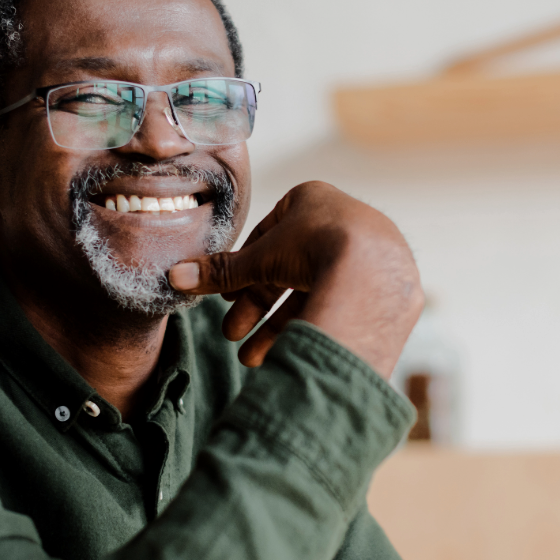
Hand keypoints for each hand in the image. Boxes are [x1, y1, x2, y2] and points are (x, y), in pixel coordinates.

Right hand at [168, 181, 422, 377]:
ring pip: (312, 294)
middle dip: (256, 307)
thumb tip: (174, 277)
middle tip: (232, 334)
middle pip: (288, 270)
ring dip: (277, 328)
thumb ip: (220, 272)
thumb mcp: (259, 259)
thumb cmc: (314, 247)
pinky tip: (288, 355)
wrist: (375, 272)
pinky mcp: (385, 288)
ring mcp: (369, 255)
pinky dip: (311, 329)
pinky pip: (340, 307)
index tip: (227, 297)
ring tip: (252, 359)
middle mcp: (344, 222)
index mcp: (313, 200)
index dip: (244, 271)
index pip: (268, 237)